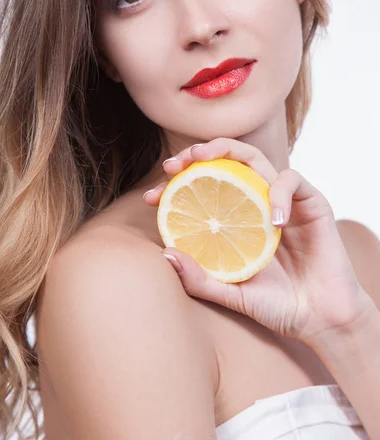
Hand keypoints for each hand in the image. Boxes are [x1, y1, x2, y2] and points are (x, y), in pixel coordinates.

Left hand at [144, 137, 371, 345]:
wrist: (320, 321)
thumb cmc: (276, 306)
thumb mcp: (231, 293)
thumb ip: (201, 278)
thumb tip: (165, 254)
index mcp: (236, 219)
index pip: (203, 189)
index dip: (176, 186)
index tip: (152, 197)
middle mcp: (257, 203)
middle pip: (228, 161)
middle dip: (199, 153)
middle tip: (174, 164)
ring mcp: (283, 201)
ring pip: (256, 159)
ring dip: (229, 152)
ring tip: (204, 160)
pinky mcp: (311, 203)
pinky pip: (292, 181)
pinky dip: (279, 193)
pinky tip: (273, 219)